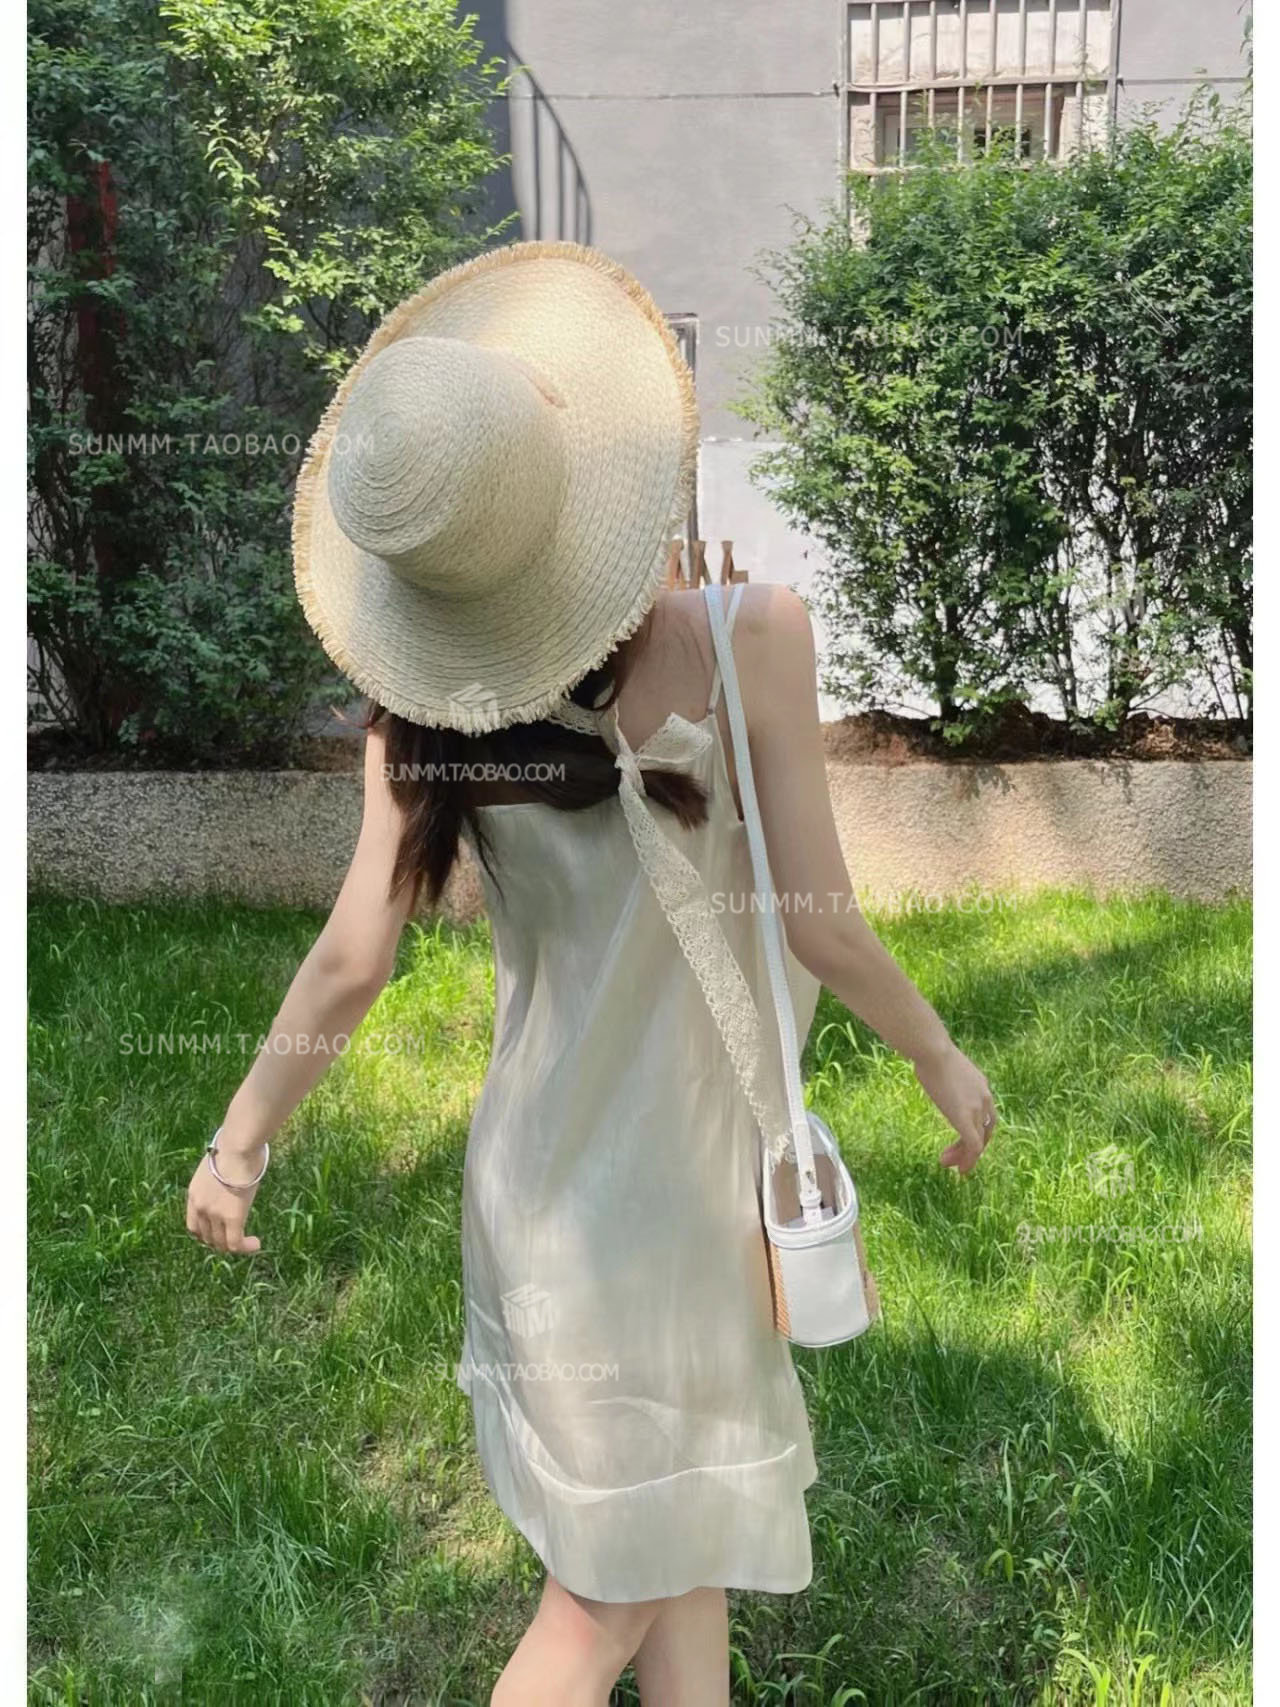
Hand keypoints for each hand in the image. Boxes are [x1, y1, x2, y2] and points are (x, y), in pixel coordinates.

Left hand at [186, 1142, 263, 1253]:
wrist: (237, 1147)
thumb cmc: (234, 1148)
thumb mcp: (218, 1167)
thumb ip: (219, 1182)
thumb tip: (232, 1183)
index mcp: (194, 1195)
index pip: (194, 1226)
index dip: (206, 1235)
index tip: (220, 1232)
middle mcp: (200, 1208)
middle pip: (207, 1238)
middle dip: (222, 1242)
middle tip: (238, 1238)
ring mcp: (214, 1214)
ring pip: (221, 1243)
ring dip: (236, 1246)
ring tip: (251, 1243)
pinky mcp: (232, 1217)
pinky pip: (235, 1242)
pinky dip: (245, 1247)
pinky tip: (255, 1244)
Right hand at [913, 1041, 996, 1173]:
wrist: (933, 1052)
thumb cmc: (930, 1052)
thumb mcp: (942, 1064)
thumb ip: (942, 1074)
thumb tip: (926, 1068)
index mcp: (981, 1086)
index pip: (985, 1115)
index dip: (976, 1129)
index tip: (960, 1138)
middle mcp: (984, 1099)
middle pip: (985, 1131)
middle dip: (971, 1147)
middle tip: (954, 1158)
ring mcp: (977, 1109)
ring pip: (979, 1142)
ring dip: (964, 1156)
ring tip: (947, 1165)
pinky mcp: (966, 1119)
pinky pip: (973, 1145)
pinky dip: (968, 1159)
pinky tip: (958, 1168)